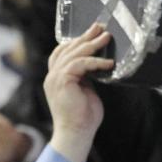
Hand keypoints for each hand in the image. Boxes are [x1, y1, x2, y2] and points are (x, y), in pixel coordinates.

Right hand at [44, 24, 115, 161]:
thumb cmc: (84, 118)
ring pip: (73, 54)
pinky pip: (80, 64)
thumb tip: (96, 66)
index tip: (92, 33)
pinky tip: (108, 63)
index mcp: (56, 78)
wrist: (76, 133)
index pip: (62, 53)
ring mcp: (55, 78)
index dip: (76, 41)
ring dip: (92, 44)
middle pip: (67, 49)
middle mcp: (52, 76)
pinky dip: (95, 62)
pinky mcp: (62, 81)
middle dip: (85, 37)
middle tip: (100, 27)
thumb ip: (86, 78)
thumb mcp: (85, 92)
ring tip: (106, 38)